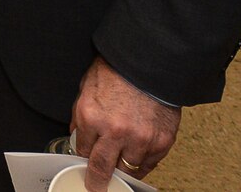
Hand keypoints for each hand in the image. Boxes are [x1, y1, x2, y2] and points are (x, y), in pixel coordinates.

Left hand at [71, 57, 179, 187]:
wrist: (150, 61)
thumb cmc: (118, 70)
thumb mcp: (87, 88)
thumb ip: (81, 116)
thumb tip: (79, 137)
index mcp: (92, 117)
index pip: (83, 152)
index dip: (84, 158)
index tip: (85, 164)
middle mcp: (115, 132)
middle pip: (102, 169)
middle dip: (97, 180)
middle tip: (96, 185)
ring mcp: (140, 139)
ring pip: (128, 169)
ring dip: (123, 166)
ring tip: (121, 159)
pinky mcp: (161, 141)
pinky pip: (149, 165)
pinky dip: (142, 163)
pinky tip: (137, 157)